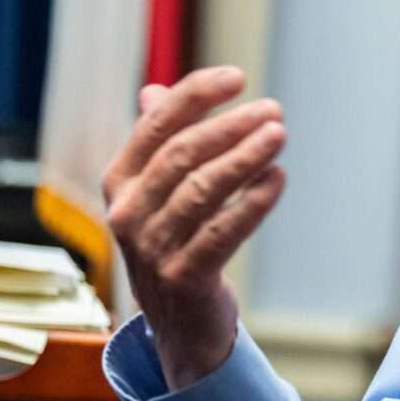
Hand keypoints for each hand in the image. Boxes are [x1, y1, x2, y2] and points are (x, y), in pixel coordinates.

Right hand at [102, 67, 287, 390]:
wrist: (179, 323)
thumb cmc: (175, 242)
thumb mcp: (158, 193)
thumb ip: (159, 143)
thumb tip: (153, 92)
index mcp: (120, 182)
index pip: (156, 125)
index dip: (195, 95)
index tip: (237, 77)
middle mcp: (128, 212)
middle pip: (181, 155)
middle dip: (230, 127)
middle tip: (273, 111)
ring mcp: (151, 248)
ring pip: (202, 190)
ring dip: (245, 158)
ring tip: (279, 135)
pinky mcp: (182, 278)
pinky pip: (221, 233)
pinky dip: (252, 203)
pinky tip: (278, 179)